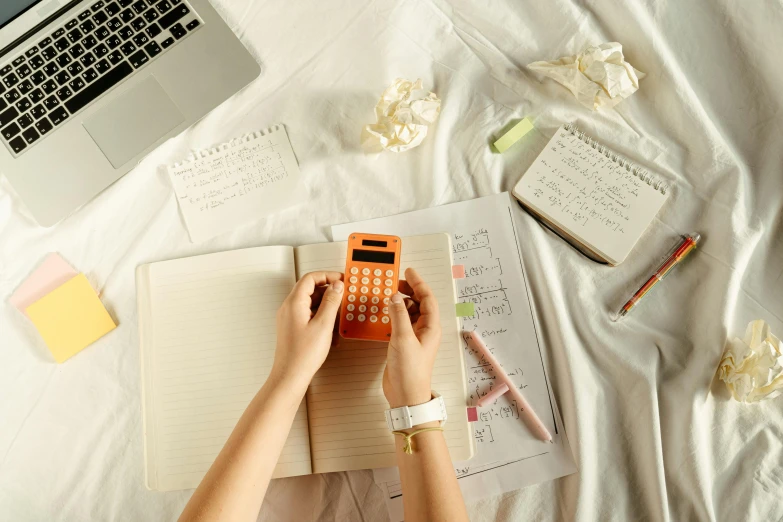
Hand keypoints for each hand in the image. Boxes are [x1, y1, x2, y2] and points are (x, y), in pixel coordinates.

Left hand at [271, 272, 343, 389]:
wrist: (290, 376)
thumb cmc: (303, 355)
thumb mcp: (323, 325)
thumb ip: (331, 302)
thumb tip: (337, 286)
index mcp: (294, 303)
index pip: (310, 278)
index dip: (327, 276)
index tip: (341, 280)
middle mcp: (289, 308)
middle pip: (310, 290)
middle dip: (329, 292)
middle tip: (343, 297)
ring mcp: (290, 318)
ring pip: (311, 303)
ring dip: (326, 307)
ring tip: (339, 317)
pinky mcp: (293, 327)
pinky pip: (309, 315)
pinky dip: (321, 318)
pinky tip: (331, 330)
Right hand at [383, 268, 440, 407]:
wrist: (405, 395)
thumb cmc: (410, 371)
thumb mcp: (403, 339)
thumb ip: (398, 315)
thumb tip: (394, 298)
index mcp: (430, 327)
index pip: (427, 298)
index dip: (418, 283)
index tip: (408, 271)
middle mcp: (424, 330)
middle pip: (419, 303)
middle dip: (408, 290)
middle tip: (394, 281)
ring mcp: (414, 337)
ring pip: (409, 312)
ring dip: (399, 302)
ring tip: (388, 294)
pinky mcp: (404, 343)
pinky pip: (400, 322)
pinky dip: (393, 315)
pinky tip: (384, 312)